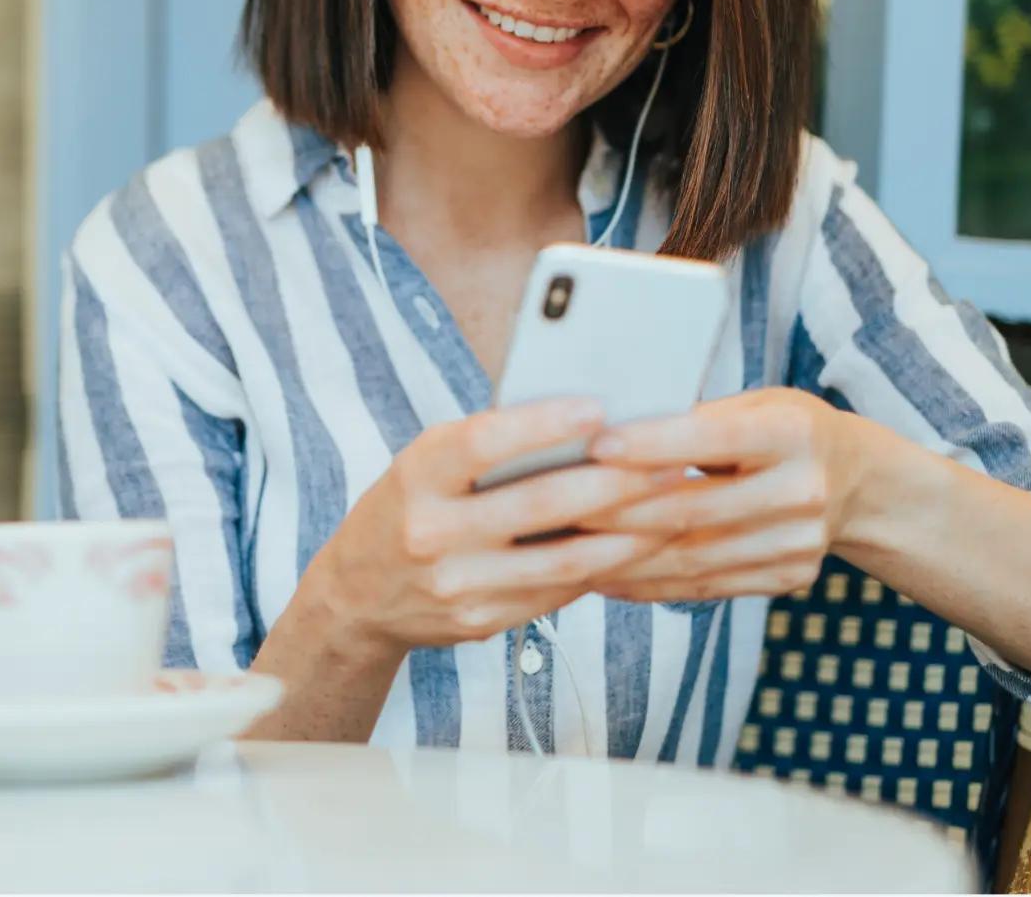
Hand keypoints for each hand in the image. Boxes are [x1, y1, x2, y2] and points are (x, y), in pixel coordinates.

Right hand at [311, 397, 665, 653]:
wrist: (357, 596)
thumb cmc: (408, 505)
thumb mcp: (427, 462)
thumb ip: (488, 447)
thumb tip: (583, 422)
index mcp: (417, 476)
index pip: (482, 443)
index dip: (542, 425)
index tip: (598, 407)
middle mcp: (432, 533)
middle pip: (538, 505)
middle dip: (615, 483)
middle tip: (670, 461)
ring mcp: (458, 585)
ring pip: (563, 559)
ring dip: (629, 534)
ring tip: (674, 507)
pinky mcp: (482, 622)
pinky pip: (557, 591)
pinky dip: (603, 566)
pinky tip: (639, 546)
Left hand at [575, 388, 870, 603]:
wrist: (859, 483)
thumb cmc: (783, 428)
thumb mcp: (755, 403)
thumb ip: (695, 417)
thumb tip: (606, 427)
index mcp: (794, 432)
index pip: (710, 439)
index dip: (650, 443)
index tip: (594, 445)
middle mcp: (803, 491)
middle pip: (692, 509)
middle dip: (616, 510)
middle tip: (554, 506)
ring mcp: (800, 543)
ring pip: (692, 558)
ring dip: (621, 557)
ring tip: (564, 547)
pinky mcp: (789, 578)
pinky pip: (705, 588)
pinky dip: (649, 584)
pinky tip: (603, 575)